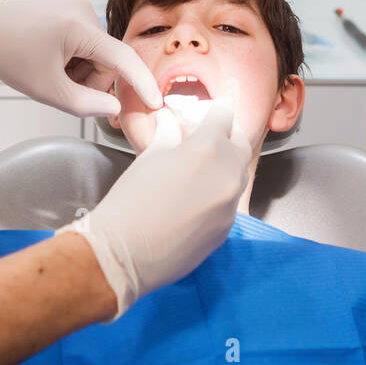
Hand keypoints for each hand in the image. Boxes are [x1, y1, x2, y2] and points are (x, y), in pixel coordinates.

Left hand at [0, 0, 162, 116]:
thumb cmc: (9, 54)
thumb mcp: (46, 88)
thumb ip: (85, 104)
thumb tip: (115, 108)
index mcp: (79, 27)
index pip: (122, 58)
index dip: (141, 83)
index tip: (156, 102)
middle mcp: (85, 11)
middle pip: (107, 61)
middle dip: (89, 81)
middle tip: (60, 88)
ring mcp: (79, 8)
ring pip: (97, 55)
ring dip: (80, 71)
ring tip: (51, 72)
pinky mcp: (73, 11)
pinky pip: (87, 44)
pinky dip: (74, 60)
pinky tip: (51, 61)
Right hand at [57, 100, 251, 316]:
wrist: (125, 253)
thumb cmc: (131, 201)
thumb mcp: (149, 157)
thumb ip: (168, 134)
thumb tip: (169, 120)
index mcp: (208, 148)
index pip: (224, 116)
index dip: (215, 111)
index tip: (209, 111)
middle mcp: (228, 174)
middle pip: (240, 142)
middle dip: (227, 135)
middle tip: (209, 135)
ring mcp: (230, 204)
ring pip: (238, 173)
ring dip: (226, 164)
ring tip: (202, 166)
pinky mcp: (227, 229)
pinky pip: (230, 201)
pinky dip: (220, 192)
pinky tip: (198, 196)